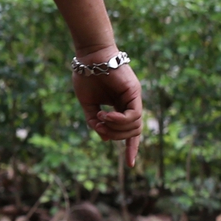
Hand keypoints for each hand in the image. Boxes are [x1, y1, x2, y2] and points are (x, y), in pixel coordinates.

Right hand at [72, 54, 142, 168]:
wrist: (89, 56)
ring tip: (100, 118)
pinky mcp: (134, 93)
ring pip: (134, 126)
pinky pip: (133, 115)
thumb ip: (95, 121)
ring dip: (116, 128)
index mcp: (120, 107)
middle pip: (133, 132)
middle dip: (116, 136)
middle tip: (100, 128)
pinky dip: (119, 120)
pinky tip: (106, 116)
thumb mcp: (88, 104)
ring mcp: (134, 98)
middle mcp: (131, 103)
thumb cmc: (86, 76)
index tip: (130, 165)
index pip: (131, 132)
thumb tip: (105, 138)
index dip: (131, 148)